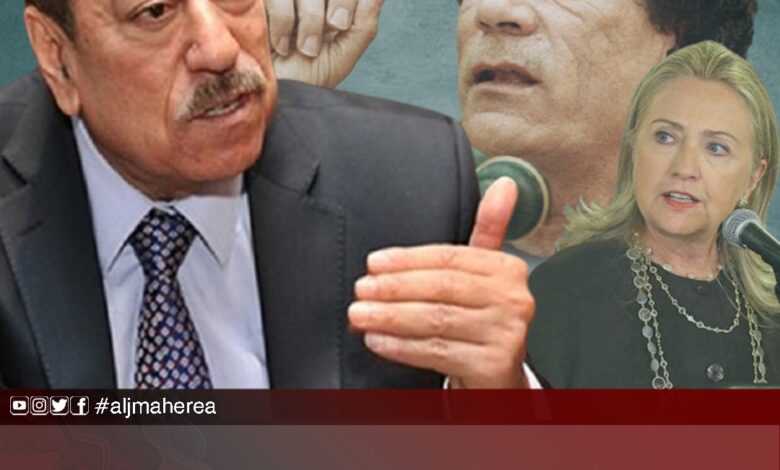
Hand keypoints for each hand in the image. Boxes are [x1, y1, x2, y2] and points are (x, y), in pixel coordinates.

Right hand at [267, 0, 382, 87]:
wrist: (272, 97)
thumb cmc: (304, 80)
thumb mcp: (342, 56)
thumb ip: (364, 24)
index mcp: (330, 4)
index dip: (349, 0)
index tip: (345, 22)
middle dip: (341, 0)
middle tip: (335, 26)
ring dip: (311, 18)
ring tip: (305, 48)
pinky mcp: (258, 2)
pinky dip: (282, 20)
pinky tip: (280, 45)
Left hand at [348, 178, 534, 387]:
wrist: (498, 378)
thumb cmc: (482, 321)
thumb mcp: (484, 275)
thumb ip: (488, 230)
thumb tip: (503, 184)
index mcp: (507, 270)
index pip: (450, 258)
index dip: (407, 260)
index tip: (374, 263)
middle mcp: (513, 299)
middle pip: (441, 287)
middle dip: (394, 288)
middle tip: (361, 290)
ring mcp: (506, 334)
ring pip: (436, 319)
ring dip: (391, 317)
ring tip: (360, 315)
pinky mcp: (493, 366)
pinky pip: (437, 351)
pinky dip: (402, 346)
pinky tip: (378, 341)